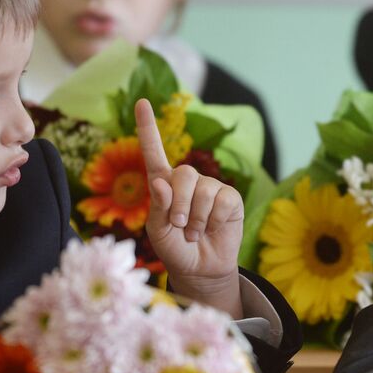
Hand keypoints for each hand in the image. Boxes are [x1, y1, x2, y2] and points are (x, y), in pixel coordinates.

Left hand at [135, 98, 244, 318]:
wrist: (200, 269)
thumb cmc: (175, 249)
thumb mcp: (158, 232)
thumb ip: (159, 208)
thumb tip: (161, 182)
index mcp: (164, 185)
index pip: (155, 152)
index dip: (148, 128)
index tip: (142, 102)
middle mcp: (188, 182)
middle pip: (183, 174)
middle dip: (179, 204)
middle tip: (180, 225)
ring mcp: (210, 187)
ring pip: (203, 190)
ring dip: (196, 218)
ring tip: (195, 233)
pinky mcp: (230, 198)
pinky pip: (222, 201)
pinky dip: (214, 219)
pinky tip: (212, 228)